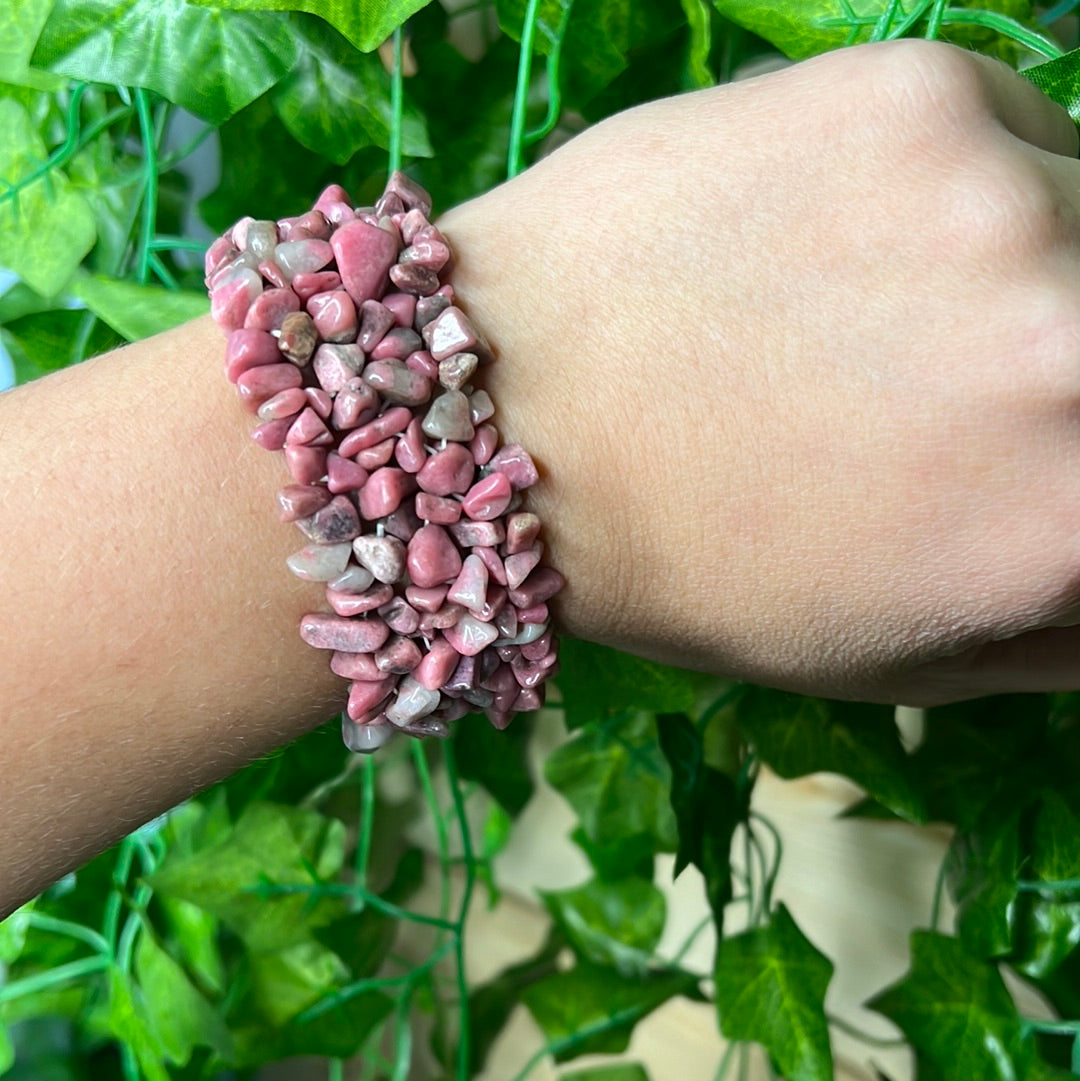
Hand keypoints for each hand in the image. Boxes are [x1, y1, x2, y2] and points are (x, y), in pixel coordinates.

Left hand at [440, 39, 1079, 704]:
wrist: (508, 418)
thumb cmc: (686, 564)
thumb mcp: (889, 655)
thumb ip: (1058, 617)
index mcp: (1075, 522)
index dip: (1059, 457)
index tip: (1011, 444)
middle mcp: (1079, 356)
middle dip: (1055, 364)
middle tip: (950, 377)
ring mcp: (1003, 205)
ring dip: (1019, 266)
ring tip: (877, 309)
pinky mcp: (916, 98)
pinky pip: (1007, 133)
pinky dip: (955, 186)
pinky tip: (834, 235)